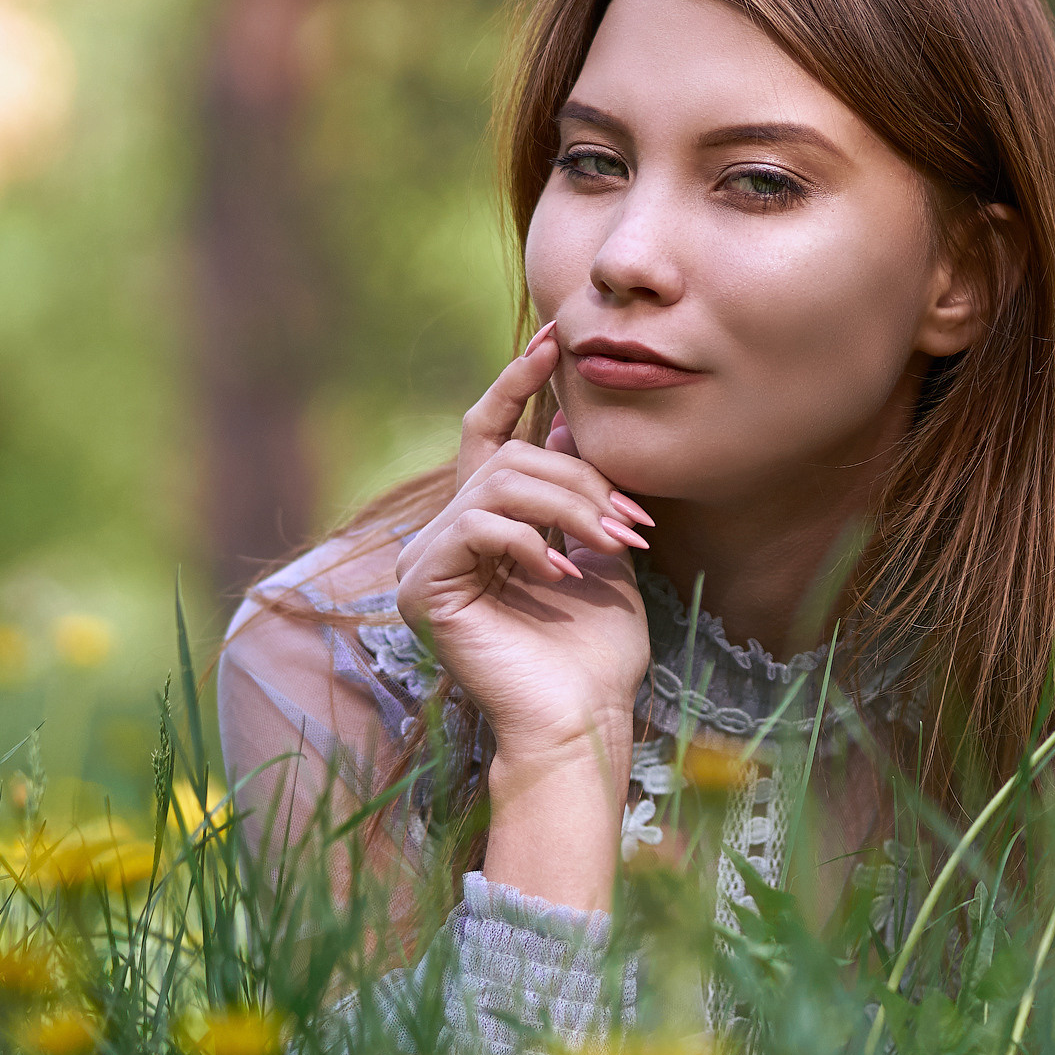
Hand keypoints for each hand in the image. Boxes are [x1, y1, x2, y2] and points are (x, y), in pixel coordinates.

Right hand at [395, 323, 654, 768]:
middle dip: (579, 478)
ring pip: (497, 484)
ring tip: (613, 545)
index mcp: (480, 524)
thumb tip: (568, 418)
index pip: (488, 432)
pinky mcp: (420, 587)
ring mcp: (423, 561)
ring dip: (569, 507)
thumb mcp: (599, 552)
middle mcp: (441, 535)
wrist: (582, 717)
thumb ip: (578, 491)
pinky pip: (476, 526)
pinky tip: (562, 576)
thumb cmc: (596, 649)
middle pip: (505, 455)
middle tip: (634, 522)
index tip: (555, 337)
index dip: (517, 381)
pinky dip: (529, 543)